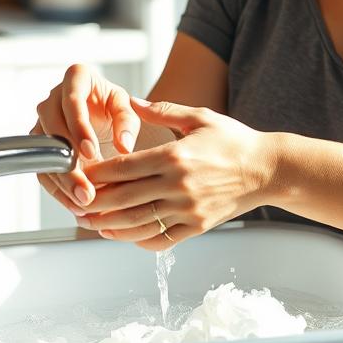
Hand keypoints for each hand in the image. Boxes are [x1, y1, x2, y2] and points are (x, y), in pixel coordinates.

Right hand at [30, 63, 140, 209]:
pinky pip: (43, 168)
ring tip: (84, 200)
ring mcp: (43, 122)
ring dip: (63, 180)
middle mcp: (53, 98)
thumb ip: (128, 122)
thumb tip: (125, 145)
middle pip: (53, 131)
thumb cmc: (112, 106)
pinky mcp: (40, 146)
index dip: (79, 127)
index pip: (72, 101)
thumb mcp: (125, 107)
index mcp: (76, 78)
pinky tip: (74, 203)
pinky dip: (59, 189)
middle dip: (70, 163)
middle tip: (87, 186)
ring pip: (45, 153)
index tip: (91, 151)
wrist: (102, 117)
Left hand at [75, 98, 274, 249]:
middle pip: (125, 198)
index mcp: (175, 155)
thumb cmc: (234, 140)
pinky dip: (139, 240)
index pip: (125, 167)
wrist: (267, 169)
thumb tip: (133, 102)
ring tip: (91, 224)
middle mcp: (179, 184)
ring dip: (110, 226)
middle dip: (95, 203)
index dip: (98, 173)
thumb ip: (162, 111)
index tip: (81, 173)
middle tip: (75, 203)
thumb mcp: (199, 117)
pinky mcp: (197, 226)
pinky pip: (161, 240)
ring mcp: (188, 209)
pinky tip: (125, 235)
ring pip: (139, 223)